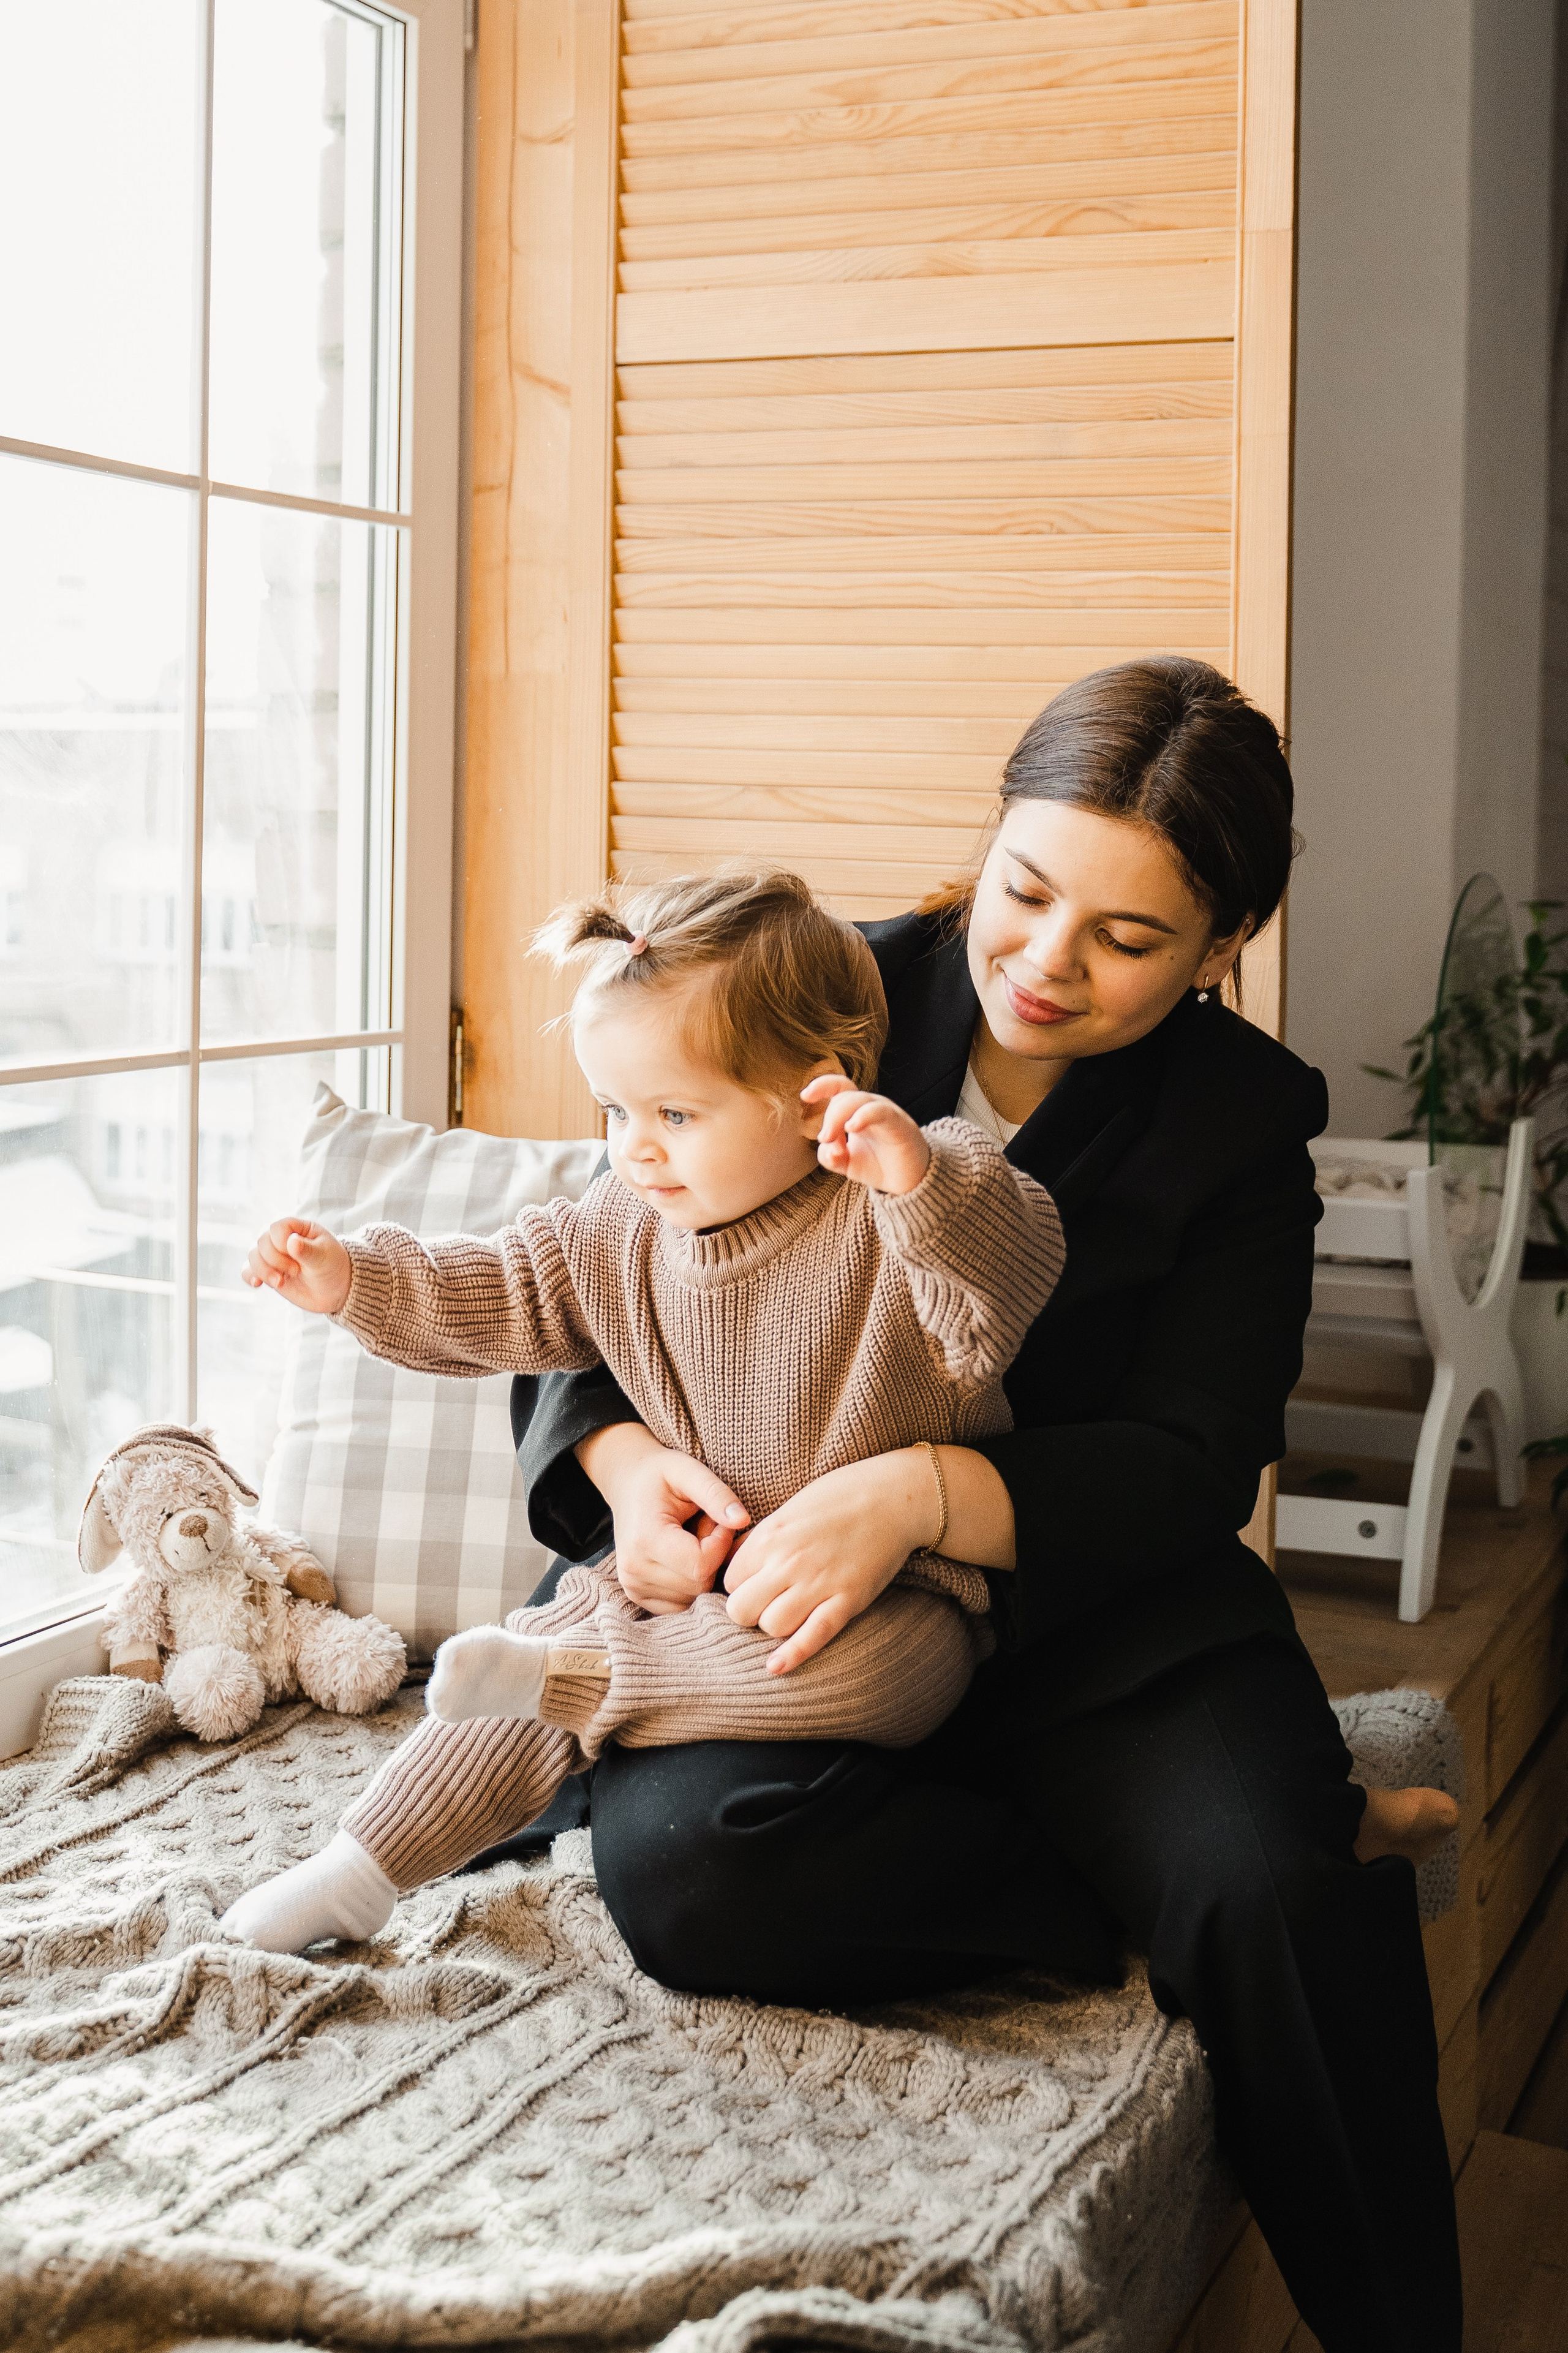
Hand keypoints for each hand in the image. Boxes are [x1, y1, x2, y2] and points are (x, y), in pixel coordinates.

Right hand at [242, 1217, 351, 1315]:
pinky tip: (257, 1284)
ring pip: (252, 1255)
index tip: (298, 1258)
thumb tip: (291, 1241)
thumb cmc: (333, 1266)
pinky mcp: (268, 1272)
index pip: (276, 1227)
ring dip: (263, 1270)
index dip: (281, 1244)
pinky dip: (250, 1276)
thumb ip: (307, 1250)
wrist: (335, 1289)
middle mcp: (281, 1239)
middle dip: (275, 1260)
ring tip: (280, 1282)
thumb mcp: (324, 1257)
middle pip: (261, 1241)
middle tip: (296, 1271)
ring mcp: (273, 1256)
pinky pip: (248, 1270)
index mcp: (297, 1228)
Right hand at [575, 1422, 749, 1614]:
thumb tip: (742, 1521)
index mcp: (645, 1539)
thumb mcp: (688, 1471)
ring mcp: (633, 1586)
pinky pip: (682, 1603)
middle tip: (704, 1526)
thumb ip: (716, 1494)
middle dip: (712, 1556)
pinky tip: (682, 1557)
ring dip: (702, 1570)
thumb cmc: (659, 1475)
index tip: (716, 1519)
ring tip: (690, 1538)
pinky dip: (690, 1582)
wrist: (627, 1484)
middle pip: (699, 1584)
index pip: (701, 1565)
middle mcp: (634, 1569)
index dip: (720, 1544)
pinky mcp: (637, 1595)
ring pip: (693, 1596)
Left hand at [722, 1449, 941, 1672]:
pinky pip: (812, 1636)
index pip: (729, 1580)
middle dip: (748, 1611)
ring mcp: (818, 1583)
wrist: (893, 1497)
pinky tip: (776, 1667)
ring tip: (788, 1614)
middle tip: (765, 1604)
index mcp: (770, 1536)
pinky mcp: (847, 1600)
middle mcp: (787, 1561)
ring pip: (772, 1626)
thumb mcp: (790, 1509)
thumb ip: (761, 1538)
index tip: (754, 1584)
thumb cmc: (839, 1497)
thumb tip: (732, 1561)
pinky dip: (791, 1656)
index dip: (740, 1586)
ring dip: (774, 1626)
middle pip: (741, 1609)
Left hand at [802, 1075, 930, 1195]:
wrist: (909, 1182)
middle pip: (843, 1097)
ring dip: (838, 1118)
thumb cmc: (879, 1166)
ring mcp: (886, 1114)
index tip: (805, 1096)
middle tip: (826, 1140)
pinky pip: (879, 1111)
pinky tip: (852, 1128)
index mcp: (857, 1112)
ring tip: (832, 1140)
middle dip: (829, 1118)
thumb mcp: (846, 1163)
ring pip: (858, 1100)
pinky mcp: (899, 1124)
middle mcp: (871, 1108)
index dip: (822, 1085)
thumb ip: (829, 1156)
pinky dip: (862, 1116)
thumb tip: (827, 1148)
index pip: (839, 1088)